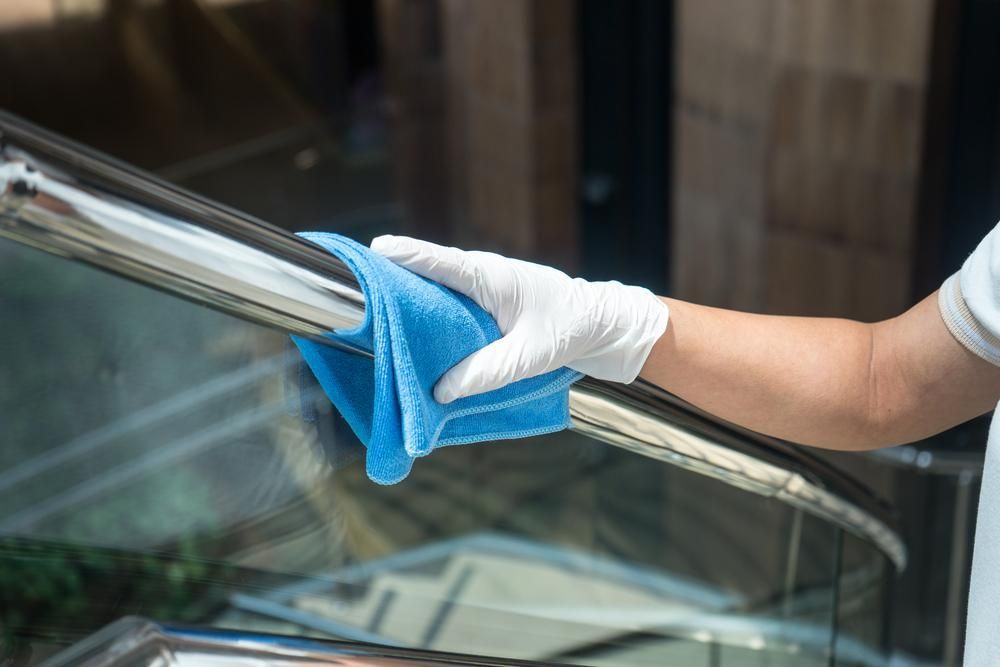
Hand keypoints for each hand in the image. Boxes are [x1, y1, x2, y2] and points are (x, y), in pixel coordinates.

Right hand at [371, 235, 668, 402]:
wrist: (602, 325)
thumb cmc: (569, 331)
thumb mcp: (529, 357)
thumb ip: (485, 373)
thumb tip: (440, 391)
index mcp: (491, 278)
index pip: (441, 261)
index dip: (407, 255)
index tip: (375, 250)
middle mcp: (483, 275)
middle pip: (430, 271)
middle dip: (396, 276)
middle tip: (360, 285)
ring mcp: (485, 286)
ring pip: (439, 287)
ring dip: (411, 296)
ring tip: (375, 309)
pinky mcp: (487, 301)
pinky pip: (451, 301)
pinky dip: (431, 311)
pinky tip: (414, 329)